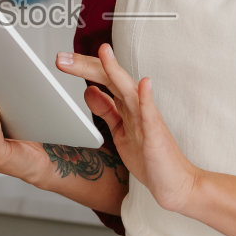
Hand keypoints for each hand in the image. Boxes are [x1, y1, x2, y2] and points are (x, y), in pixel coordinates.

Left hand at [56, 44, 200, 212]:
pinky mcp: (156, 135)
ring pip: (129, 90)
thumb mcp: (120, 130)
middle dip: (87, 66)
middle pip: (110, 78)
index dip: (83, 68)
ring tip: (103, 52)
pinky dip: (147, 98)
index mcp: (127, 105)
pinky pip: (151, 115)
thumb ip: (106, 110)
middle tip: (61, 57)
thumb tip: (88, 90)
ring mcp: (147, 119)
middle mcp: (137, 106)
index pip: (103, 78)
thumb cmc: (150, 157)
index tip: (61, 59)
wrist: (174, 183)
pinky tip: (144, 84)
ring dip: (115, 71)